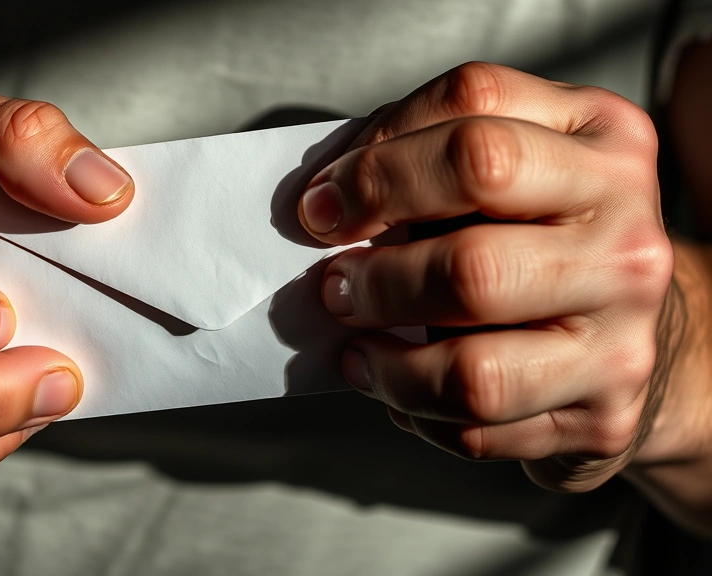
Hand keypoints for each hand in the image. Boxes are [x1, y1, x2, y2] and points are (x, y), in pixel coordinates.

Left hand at [299, 62, 672, 491]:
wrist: (636, 322)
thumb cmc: (544, 230)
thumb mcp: (511, 155)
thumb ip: (424, 152)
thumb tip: (326, 200)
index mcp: (603, 143)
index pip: (472, 132)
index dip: (374, 170)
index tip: (320, 205)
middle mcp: (627, 237)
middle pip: (470, 264)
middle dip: (376, 280)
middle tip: (337, 285)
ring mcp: (624, 335)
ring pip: (471, 370)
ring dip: (387, 364)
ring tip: (358, 347)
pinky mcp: (603, 416)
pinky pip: (478, 428)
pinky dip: (416, 408)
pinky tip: (403, 386)